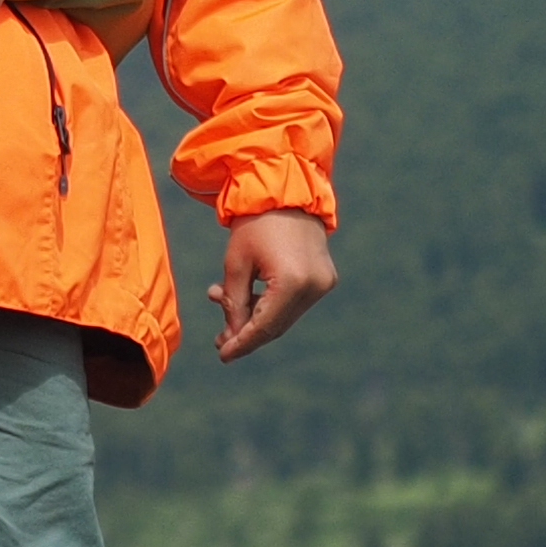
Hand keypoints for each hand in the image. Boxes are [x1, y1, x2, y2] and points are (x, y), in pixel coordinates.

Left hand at [209, 211, 336, 359]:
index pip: (264, 325)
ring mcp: (323, 283)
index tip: (223, 356)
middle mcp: (314, 286)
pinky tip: (247, 296)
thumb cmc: (255, 222)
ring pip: (285, 315)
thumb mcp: (236, 263)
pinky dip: (271, 303)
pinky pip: (294, 301)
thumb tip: (232, 336)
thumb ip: (233, 302)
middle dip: (247, 333)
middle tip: (220, 339)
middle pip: (276, 325)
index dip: (241, 343)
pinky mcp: (325, 278)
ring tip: (224, 305)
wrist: (287, 190)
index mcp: (292, 281)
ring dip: (256, 316)